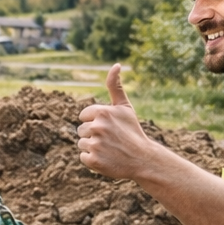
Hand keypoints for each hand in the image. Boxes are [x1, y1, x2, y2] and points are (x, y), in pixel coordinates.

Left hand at [78, 65, 154, 179]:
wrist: (142, 159)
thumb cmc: (132, 131)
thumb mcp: (124, 107)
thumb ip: (115, 86)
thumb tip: (115, 64)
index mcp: (102, 112)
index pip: (83, 116)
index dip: (94, 122)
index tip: (108, 127)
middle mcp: (97, 127)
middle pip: (81, 130)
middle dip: (93, 134)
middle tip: (110, 140)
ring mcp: (95, 144)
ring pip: (81, 143)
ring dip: (92, 147)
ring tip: (109, 149)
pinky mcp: (93, 160)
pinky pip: (83, 156)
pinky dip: (93, 159)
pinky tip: (106, 158)